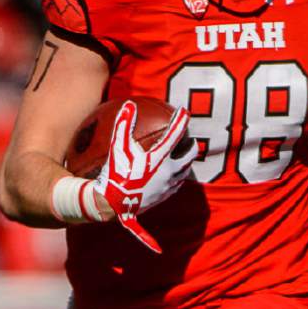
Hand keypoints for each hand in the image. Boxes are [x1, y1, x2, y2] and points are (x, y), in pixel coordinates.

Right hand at [94, 101, 196, 252]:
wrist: (115, 203)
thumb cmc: (116, 173)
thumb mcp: (118, 147)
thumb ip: (124, 125)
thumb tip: (129, 105)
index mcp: (159, 158)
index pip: (175, 135)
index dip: (181, 121)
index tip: (185, 112)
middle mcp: (169, 171)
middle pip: (189, 155)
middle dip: (192, 146)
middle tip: (191, 139)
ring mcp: (169, 185)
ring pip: (186, 171)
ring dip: (187, 161)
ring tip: (185, 156)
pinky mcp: (166, 195)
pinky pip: (178, 183)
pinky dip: (179, 175)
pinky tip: (174, 175)